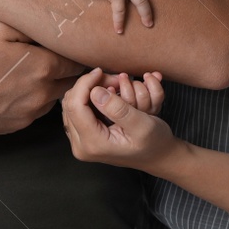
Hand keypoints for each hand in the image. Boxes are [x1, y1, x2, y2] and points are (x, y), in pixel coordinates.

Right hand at [0, 17, 84, 136]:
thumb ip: (30, 25)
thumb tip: (53, 26)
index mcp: (42, 68)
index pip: (76, 61)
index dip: (75, 52)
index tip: (72, 45)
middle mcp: (42, 94)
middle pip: (70, 82)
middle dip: (68, 70)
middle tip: (56, 57)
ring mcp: (30, 114)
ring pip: (55, 97)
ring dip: (51, 86)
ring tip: (33, 72)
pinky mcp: (16, 126)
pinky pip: (37, 111)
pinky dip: (35, 99)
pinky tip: (17, 88)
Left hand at [61, 67, 175, 170]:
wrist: (157, 157)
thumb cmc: (154, 142)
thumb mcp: (142, 124)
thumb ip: (118, 109)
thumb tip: (95, 92)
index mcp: (93, 144)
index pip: (75, 106)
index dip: (85, 83)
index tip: (101, 71)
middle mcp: (81, 145)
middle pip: (71, 102)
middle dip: (91, 85)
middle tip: (114, 79)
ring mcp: (80, 141)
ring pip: (72, 103)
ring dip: (91, 89)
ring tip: (114, 85)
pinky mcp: (84, 136)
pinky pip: (78, 109)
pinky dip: (92, 97)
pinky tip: (109, 94)